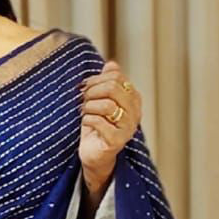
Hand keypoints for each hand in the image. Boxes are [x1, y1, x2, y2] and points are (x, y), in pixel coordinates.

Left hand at [77, 58, 140, 193]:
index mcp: (133, 98)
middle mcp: (135, 112)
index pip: (116, 77)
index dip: (97, 79)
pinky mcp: (117, 141)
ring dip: (89, 106)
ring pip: (107, 105)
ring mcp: (128, 127)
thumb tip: (111, 64)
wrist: (95, 154)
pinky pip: (99, 122)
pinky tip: (85, 122)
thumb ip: (108, 81)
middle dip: (92, 91)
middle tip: (83, 98)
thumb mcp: (101, 99)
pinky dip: (88, 119)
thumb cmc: (97, 125)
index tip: (85, 86)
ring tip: (83, 111)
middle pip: (113, 88)